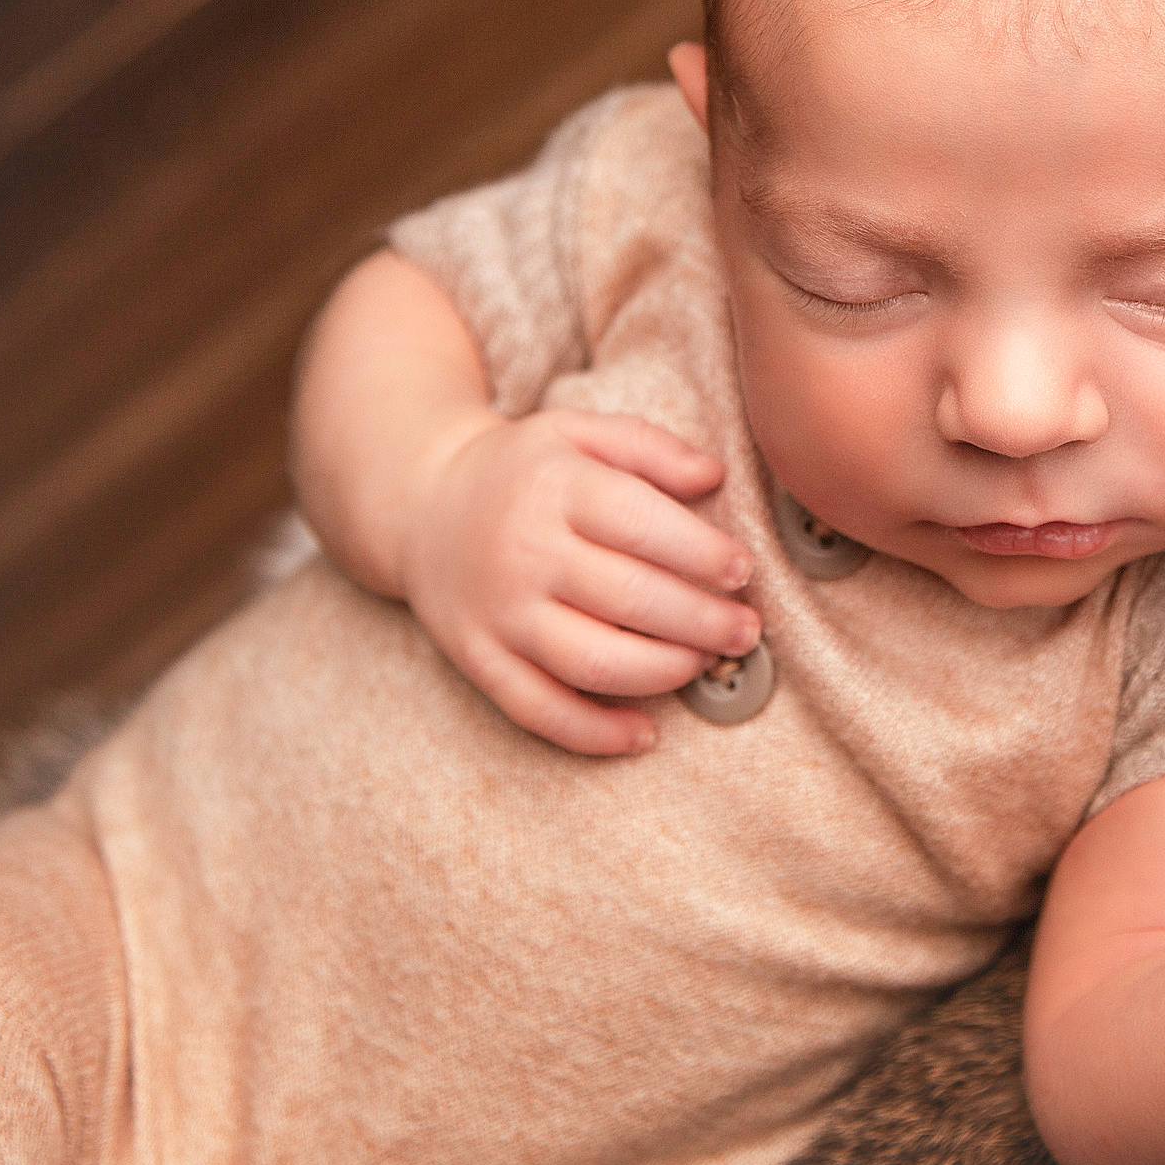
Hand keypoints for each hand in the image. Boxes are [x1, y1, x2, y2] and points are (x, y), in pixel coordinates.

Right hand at [399, 408, 758, 754]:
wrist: (420, 504)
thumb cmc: (522, 471)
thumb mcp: (577, 432)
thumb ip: (648, 446)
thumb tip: (713, 476)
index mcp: (557, 487)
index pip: (642, 524)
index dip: (703, 554)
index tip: (742, 571)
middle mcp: (525, 552)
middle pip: (630, 599)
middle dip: (703, 621)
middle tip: (744, 630)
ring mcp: (500, 612)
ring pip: (594, 662)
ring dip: (664, 673)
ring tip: (703, 662)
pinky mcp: (479, 659)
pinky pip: (539, 710)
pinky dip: (595, 733)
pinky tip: (643, 732)